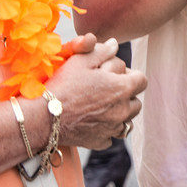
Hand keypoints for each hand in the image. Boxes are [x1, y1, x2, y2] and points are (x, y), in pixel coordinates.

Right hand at [48, 35, 146, 151]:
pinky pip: (110, 135)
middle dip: (126, 95)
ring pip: (126, 121)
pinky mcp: (100, 142)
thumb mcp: (81, 60)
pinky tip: (92, 121)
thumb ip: (103, 51)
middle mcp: (122, 110)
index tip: (117, 75)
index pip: (142, 80)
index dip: (131, 75)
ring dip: (119, 113)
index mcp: (122, 88)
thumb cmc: (63, 85)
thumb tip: (115, 44)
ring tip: (101, 106)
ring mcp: (112, 128)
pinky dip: (105, 129)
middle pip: (136, 102)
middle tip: (107, 90)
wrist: (44, 117)